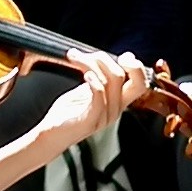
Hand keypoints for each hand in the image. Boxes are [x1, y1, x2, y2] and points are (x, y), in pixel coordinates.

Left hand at [30, 50, 153, 157]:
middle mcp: (115, 110)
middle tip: (98, 55)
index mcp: (118, 103)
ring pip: (111, 81)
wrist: (50, 135)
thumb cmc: (67, 113)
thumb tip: (103, 57)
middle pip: (135, 82)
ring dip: (92, 63)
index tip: (124, 56)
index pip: (141, 84)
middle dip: (124, 63)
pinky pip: (99, 95)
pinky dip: (93, 79)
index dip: (137, 67)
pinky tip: (84, 74)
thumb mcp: (87, 92)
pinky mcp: (90, 120)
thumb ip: (99, 78)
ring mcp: (104, 117)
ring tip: (75, 57)